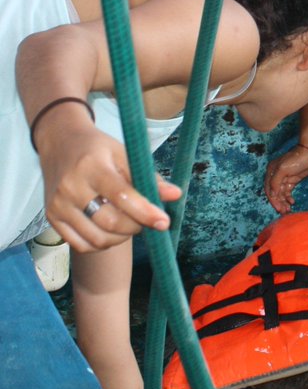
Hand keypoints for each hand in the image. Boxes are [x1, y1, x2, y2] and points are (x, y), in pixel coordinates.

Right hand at [39, 125, 180, 252]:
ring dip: (122, 238)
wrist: (60, 144)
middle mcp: (70, 188)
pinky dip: (102, 244)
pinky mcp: (51, 218)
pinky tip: (112, 231)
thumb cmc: (98, 149)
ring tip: (131, 224)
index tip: (164, 222)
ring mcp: (57, 205)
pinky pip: (81, 245)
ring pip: (97, 238)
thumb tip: (175, 195)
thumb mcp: (125, 153)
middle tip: (147, 220)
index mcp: (92, 167)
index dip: (145, 212)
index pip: (121, 195)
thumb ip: (149, 177)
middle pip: (110, 221)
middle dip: (136, 226)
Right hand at [263, 145, 307, 213]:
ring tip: (288, 210)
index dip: (273, 200)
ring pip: (281, 194)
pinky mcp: (292, 180)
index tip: (278, 208)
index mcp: (271, 171)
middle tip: (284, 212)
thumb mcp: (283, 168)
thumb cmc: (297, 158)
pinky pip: (287, 192)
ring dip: (283, 202)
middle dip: (278, 203)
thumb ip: (275, 181)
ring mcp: (284, 178)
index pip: (269, 189)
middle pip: (275, 193)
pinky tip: (292, 202)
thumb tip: (272, 194)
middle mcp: (275, 176)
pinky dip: (288, 198)